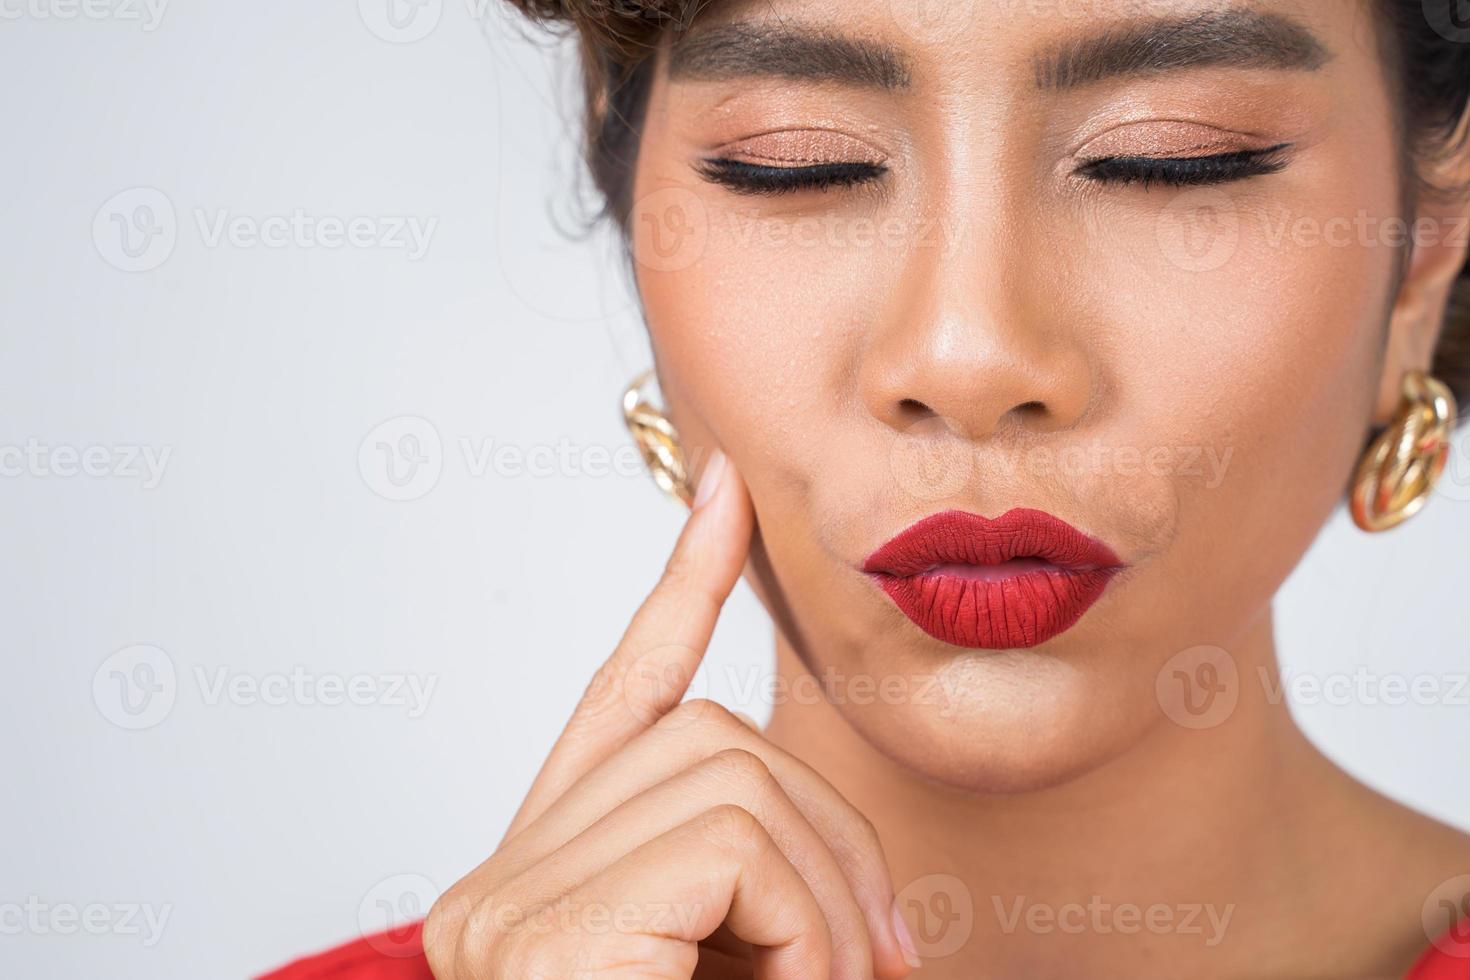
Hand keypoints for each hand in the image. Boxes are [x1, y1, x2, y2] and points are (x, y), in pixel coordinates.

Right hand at [423, 449, 918, 978]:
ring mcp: (507, 900)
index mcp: (542, 876)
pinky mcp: (544, 931)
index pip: (620, 698)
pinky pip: (731, 838)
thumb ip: (758, 886)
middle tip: (887, 954)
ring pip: (733, 771)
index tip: (726, 488)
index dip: (684, 588)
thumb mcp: (735, 962)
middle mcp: (499, 879)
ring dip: (828, 890)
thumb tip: (857, 858)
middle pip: (708, 735)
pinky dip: (809, 920)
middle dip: (830, 828)